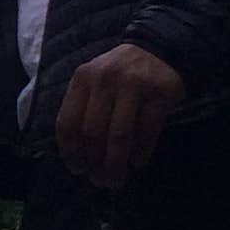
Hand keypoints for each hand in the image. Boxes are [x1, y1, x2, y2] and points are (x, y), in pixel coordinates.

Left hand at [56, 40, 185, 190]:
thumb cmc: (122, 74)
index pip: (68, 121)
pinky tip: (137, 162)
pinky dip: (141, 151)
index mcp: (83, 79)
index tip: (76, 169)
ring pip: (119, 135)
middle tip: (99, 181)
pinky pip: (147, 130)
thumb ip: (84, 107)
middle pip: (93, 132)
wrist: (161, 48)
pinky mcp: (159, 92)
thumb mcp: (95, 81)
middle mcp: (105, 80)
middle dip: (94, 162)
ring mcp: (133, 85)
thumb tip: (76, 155)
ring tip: (116, 180)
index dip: (70, 150)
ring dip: (116, 163)